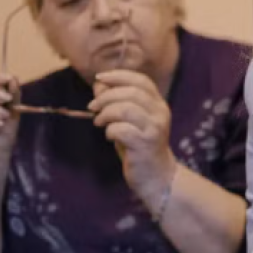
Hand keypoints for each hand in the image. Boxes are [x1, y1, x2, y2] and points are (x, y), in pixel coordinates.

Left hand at [90, 69, 177, 209]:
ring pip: (126, 109)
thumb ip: (116, 101)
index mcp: (158, 104)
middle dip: (106, 97)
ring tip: (99, 122)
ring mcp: (154, 128)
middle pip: (131, 93)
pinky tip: (109, 136)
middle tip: (92, 107)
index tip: (99, 79)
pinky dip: (110, 130)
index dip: (119, 76)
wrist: (155, 176)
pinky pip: (122, 130)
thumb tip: (99, 85)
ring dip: (106, 113)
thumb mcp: (129, 121)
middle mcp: (160, 113)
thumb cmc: (138, 146)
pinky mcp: (145, 144)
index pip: (141, 80)